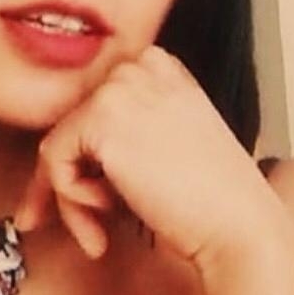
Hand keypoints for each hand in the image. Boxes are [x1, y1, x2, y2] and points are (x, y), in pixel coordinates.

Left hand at [15, 46, 288, 270]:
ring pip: (60, 145)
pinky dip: (71, 198)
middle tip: (99, 222)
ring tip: (103, 226)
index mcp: (158, 68)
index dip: (89, 157)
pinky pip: (53, 160)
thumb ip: (125, 129)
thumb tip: (67, 148)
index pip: (94, 109)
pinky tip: (107, 214)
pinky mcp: (100, 117)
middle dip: (77, 180)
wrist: (240, 227)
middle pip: (74, 127)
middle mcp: (137, 67)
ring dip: (74, 197)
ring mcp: (119, 87)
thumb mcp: (167, 142)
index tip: (99, 196)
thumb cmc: (208, 199)